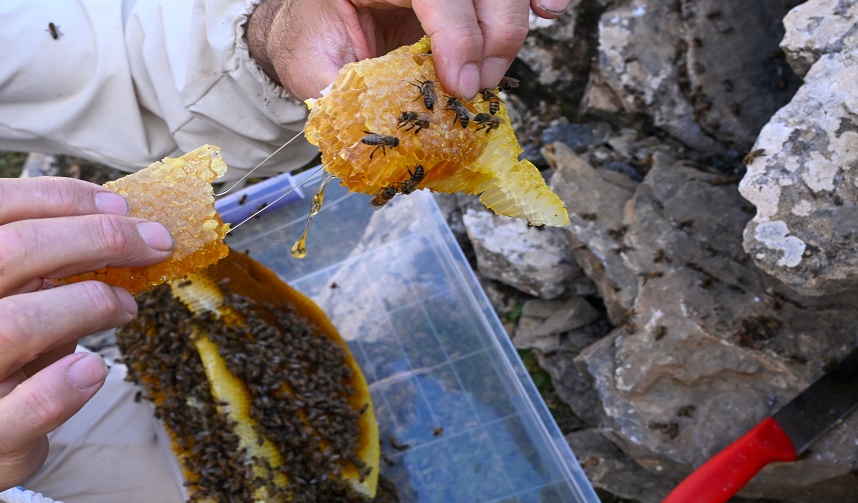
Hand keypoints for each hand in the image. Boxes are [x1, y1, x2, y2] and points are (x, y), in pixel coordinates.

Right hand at [0, 177, 172, 491]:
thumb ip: (34, 269)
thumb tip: (120, 229)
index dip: (52, 195)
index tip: (116, 205)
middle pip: (4, 253)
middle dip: (91, 237)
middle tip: (149, 245)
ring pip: (10, 325)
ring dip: (85, 303)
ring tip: (126, 305)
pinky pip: (22, 408)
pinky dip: (65, 386)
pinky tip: (96, 371)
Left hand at [247, 0, 568, 100]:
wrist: (306, 19)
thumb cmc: (310, 40)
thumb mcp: (312, 67)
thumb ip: (340, 94)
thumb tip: (376, 135)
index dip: (459, 35)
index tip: (463, 85)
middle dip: (492, 39)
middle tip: (476, 90)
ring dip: (511, 28)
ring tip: (495, 73)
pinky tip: (550, 11)